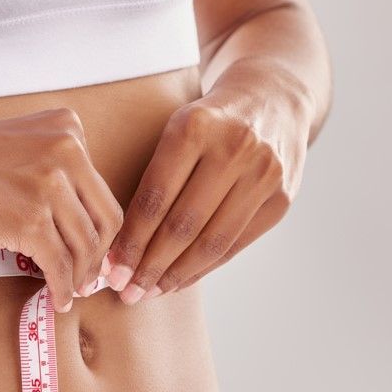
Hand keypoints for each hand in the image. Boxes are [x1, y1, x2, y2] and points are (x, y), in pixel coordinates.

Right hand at [0, 108, 122, 311]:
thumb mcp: (14, 144)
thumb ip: (47, 167)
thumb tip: (71, 220)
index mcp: (66, 128)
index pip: (99, 187)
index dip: (98, 226)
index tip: (93, 249)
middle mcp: (67, 151)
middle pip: (104, 217)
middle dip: (100, 255)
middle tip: (92, 277)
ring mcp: (49, 187)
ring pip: (84, 245)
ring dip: (81, 276)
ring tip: (73, 291)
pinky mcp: (30, 222)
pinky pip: (60, 264)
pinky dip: (62, 288)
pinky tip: (58, 298)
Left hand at [105, 67, 314, 301]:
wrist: (273, 98)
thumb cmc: (206, 122)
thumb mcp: (175, 130)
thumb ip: (152, 178)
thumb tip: (116, 247)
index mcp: (195, 128)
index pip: (154, 199)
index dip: (130, 242)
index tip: (109, 271)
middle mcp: (234, 149)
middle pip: (182, 226)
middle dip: (149, 266)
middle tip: (125, 293)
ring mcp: (264, 174)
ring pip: (211, 242)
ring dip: (175, 275)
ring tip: (148, 293)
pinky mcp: (282, 198)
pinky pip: (235, 245)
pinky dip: (204, 268)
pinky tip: (178, 281)